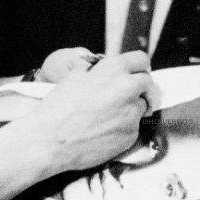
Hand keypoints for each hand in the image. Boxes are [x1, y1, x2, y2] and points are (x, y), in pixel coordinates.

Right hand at [17, 51, 151, 176]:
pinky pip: (134, 126)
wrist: (52, 139)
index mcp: (113, 69)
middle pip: (147, 82)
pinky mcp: (132, 134)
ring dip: (130, 107)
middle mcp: (127, 88)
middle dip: (137, 85)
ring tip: (107, 114)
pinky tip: (104, 128)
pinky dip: (123, 126)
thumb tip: (109, 71)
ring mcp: (132, 112)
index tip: (135, 71)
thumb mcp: (75, 76)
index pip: (141, 60)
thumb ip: (98, 71)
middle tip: (122, 93)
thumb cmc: (59, 107)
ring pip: (141, 105)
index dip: (137, 66)